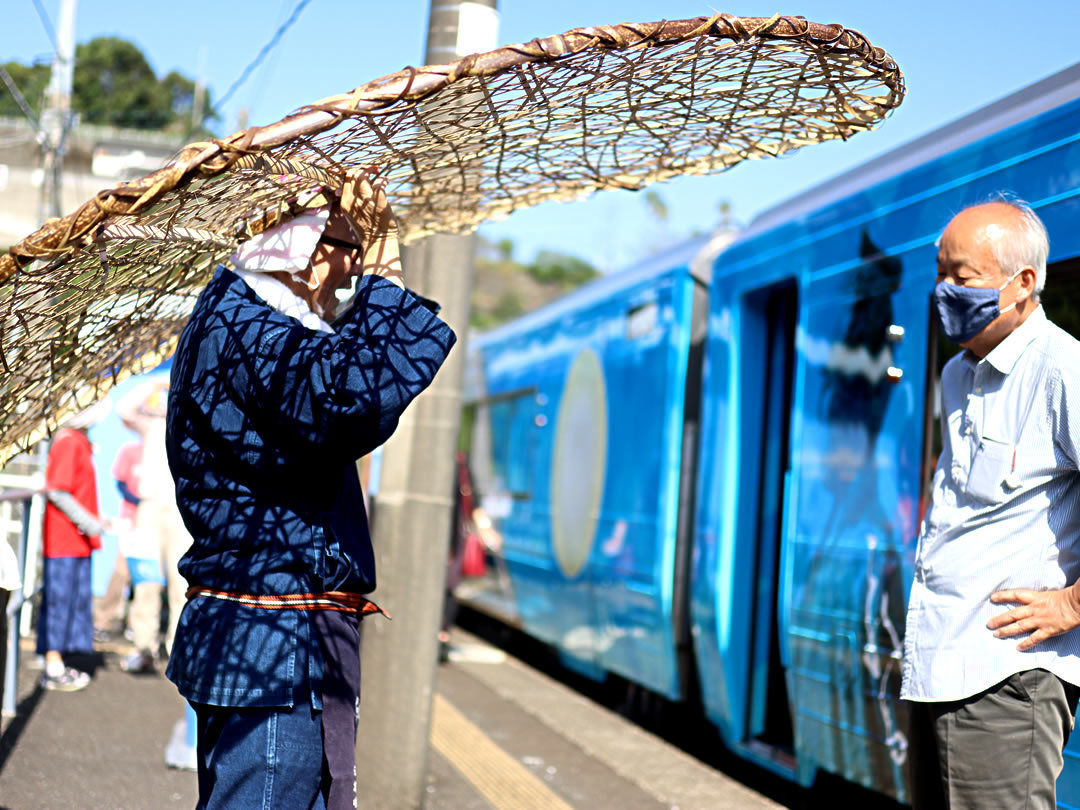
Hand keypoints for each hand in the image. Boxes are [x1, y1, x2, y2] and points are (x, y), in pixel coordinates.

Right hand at [339, 168, 403, 286]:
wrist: (378, 242)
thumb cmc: (367, 229)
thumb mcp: (352, 215)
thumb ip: (350, 201)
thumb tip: (350, 186)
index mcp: (345, 203)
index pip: (345, 178)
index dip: (354, 171)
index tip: (362, 172)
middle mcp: (352, 200)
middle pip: (353, 173)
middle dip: (363, 167)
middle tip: (372, 169)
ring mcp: (365, 201)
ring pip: (363, 175)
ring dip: (372, 170)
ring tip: (379, 173)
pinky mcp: (378, 201)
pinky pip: (379, 183)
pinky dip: (383, 179)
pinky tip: (386, 181)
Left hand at [988, 585, 1079, 650]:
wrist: (1078, 604)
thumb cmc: (1067, 597)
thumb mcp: (1049, 595)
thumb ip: (1039, 600)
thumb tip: (1031, 602)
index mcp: (1036, 598)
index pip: (1015, 595)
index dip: (1003, 596)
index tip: (992, 598)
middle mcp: (1035, 609)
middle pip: (1013, 614)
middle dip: (999, 619)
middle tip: (988, 624)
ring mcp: (1040, 620)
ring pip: (1019, 626)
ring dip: (1007, 631)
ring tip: (996, 635)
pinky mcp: (1048, 630)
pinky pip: (1035, 638)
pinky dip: (1026, 643)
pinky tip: (1018, 648)